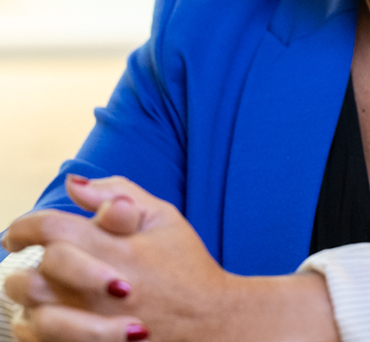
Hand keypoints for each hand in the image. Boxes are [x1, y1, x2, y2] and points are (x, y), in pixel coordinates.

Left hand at [3, 176, 337, 341]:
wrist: (208, 321)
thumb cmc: (185, 265)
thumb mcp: (163, 217)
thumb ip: (119, 193)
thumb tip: (75, 184)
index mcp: (118, 248)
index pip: (51, 229)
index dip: (25, 226)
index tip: (19, 233)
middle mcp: (101, 288)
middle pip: (32, 274)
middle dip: (25, 263)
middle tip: (28, 259)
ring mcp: (95, 325)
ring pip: (32, 312)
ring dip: (28, 297)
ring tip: (37, 287)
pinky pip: (42, 340)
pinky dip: (35, 328)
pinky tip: (46, 315)